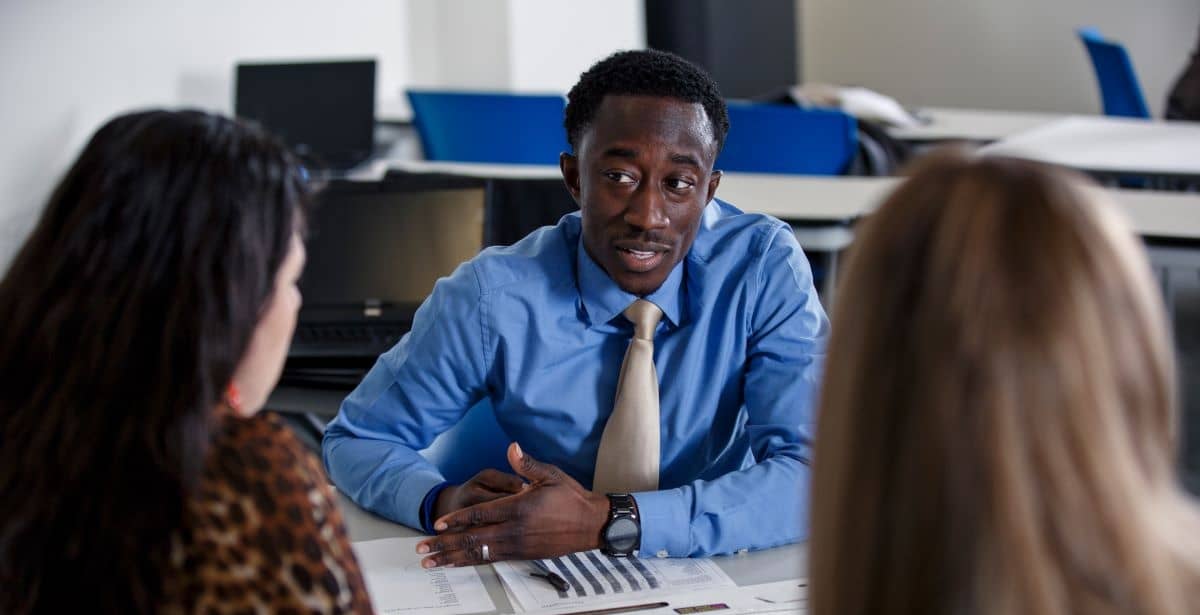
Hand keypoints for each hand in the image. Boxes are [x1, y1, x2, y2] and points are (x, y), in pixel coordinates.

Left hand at [416, 442, 608, 566]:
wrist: (591, 524)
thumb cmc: (571, 497)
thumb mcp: (550, 475)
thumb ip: (526, 464)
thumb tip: (511, 448)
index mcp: (518, 508)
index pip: (479, 515)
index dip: (456, 520)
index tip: (436, 525)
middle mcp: (515, 529)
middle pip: (472, 539)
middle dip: (444, 545)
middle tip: (422, 549)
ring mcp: (518, 545)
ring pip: (479, 553)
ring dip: (453, 558)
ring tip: (433, 562)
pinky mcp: (523, 554)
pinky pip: (492, 560)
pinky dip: (472, 562)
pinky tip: (460, 563)